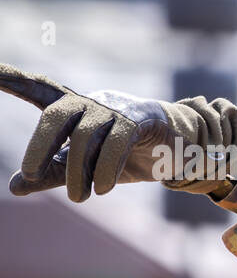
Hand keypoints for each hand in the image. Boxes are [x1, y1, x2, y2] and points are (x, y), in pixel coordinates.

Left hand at [0, 63, 236, 201]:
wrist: (180, 152)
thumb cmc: (127, 157)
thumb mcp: (85, 167)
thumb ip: (51, 174)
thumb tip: (14, 188)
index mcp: (73, 108)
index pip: (37, 88)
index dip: (11, 78)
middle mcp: (91, 102)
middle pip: (56, 114)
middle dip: (39, 145)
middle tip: (28, 174)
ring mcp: (116, 108)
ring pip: (85, 135)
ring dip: (78, 171)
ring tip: (79, 198)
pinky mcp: (141, 120)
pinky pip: (116, 142)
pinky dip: (105, 168)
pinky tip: (102, 189)